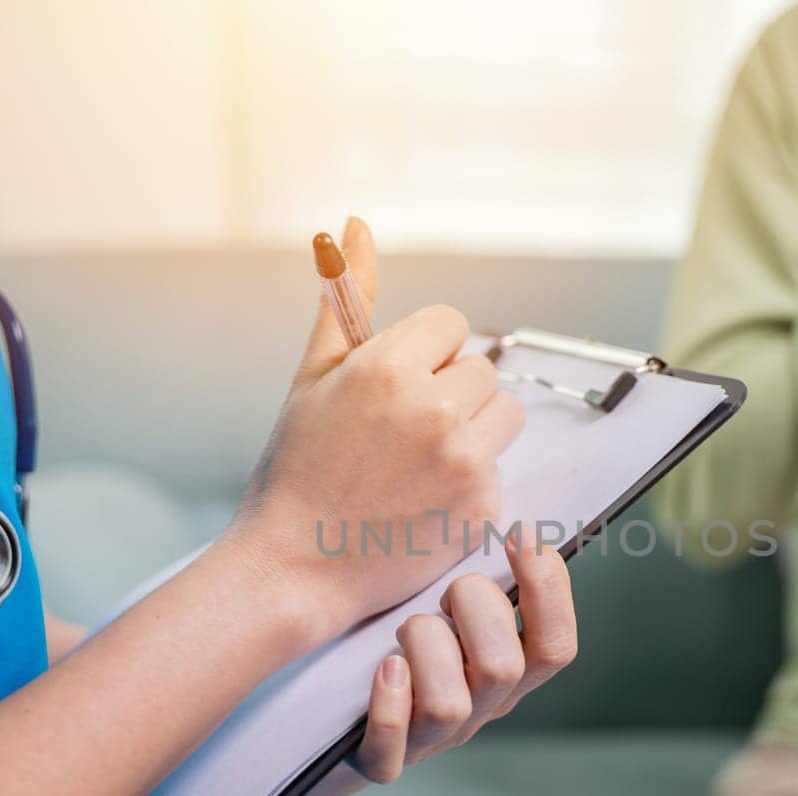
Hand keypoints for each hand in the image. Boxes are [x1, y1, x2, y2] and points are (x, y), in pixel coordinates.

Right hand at [224, 218, 525, 638]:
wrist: (294, 568)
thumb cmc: (296, 471)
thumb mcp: (313, 377)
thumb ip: (346, 299)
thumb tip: (353, 226)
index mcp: (389, 368)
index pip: (452, 324)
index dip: (426, 354)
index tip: (399, 386)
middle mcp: (434, 410)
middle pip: (482, 370)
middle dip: (451, 394)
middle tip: (403, 435)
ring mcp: (464, 461)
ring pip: (503, 415)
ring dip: (474, 431)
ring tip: (421, 464)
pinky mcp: (482, 506)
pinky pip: (499, 469)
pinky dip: (471, 483)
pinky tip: (424, 502)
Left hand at [304, 531, 577, 795]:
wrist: (326, 717)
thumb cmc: (398, 637)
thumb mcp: (448, 602)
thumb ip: (477, 569)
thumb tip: (492, 503)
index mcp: (508, 670)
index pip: (556, 644)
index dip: (549, 588)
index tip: (519, 533)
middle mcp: (478, 708)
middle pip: (505, 667)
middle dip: (474, 609)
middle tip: (442, 590)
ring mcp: (431, 740)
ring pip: (450, 705)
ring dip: (424, 649)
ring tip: (399, 631)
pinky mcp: (379, 764)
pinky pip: (391, 750)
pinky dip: (388, 705)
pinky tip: (381, 668)